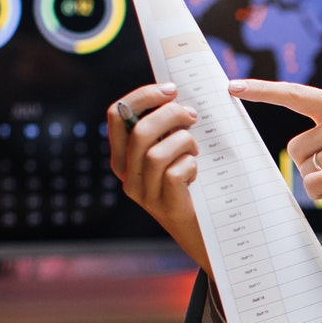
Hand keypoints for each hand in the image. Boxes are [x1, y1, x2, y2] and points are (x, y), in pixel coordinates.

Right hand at [106, 82, 210, 273]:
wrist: (205, 233)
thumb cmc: (191, 185)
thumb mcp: (171, 152)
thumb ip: (164, 129)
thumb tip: (175, 96)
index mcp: (122, 157)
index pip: (116, 115)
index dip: (142, 96)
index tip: (171, 89)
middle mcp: (127, 176)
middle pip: (138, 132)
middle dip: (169, 115)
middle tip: (192, 116)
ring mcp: (144, 194)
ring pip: (156, 154)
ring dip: (184, 142)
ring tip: (195, 150)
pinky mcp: (166, 207)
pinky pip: (175, 175)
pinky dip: (190, 166)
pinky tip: (196, 172)